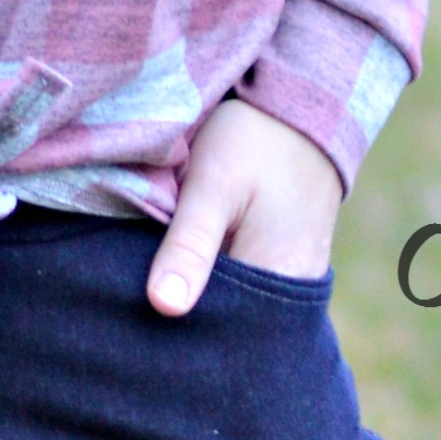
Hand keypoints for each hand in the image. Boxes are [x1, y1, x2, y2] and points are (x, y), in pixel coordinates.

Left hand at [146, 95, 343, 315]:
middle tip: (137, 297)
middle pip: (228, 327)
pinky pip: (246, 291)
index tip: (136, 313)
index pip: (217, 330)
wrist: (304, 110)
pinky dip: (217, 285)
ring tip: (162, 279)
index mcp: (277, 278)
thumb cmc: (255, 141)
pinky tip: (189, 268)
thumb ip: (189, 245)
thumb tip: (163, 307)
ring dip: (200, 300)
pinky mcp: (289, 266)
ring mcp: (294, 281)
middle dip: (185, 319)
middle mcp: (293, 292)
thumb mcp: (213, 184)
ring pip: (235, 310)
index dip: (174, 329)